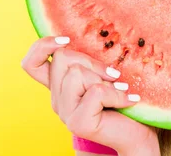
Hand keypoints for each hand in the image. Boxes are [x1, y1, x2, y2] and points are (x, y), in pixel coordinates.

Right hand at [22, 36, 159, 155]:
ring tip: (120, 91)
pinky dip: (117, 93)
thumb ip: (92, 63)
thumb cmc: (124, 101)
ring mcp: (65, 112)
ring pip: (77, 73)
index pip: (31, 63)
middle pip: (63, 58)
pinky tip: (129, 100)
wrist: (138, 134)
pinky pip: (96, 91)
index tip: (67, 39)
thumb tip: (91, 37)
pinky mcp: (78, 123)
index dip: (42, 46)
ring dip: (105, 79)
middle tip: (115, 77)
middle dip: (92, 61)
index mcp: (60, 85)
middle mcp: (57, 98)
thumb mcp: (105, 75)